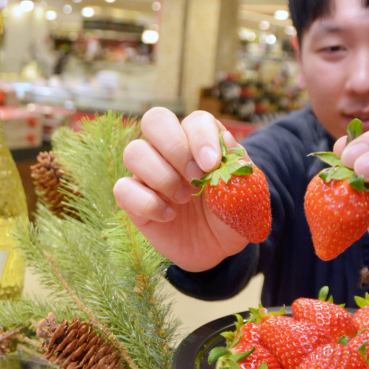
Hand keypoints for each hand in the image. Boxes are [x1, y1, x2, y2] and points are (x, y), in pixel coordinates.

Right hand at [113, 107, 248, 271]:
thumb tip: (226, 142)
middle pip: (155, 120)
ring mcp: (148, 173)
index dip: (201, 137)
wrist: (216, 248)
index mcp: (200, 141)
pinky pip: (122, 189)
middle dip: (175, 147)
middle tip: (195, 177)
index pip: (195, 121)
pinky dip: (145, 203)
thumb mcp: (246, 197)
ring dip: (161, 176)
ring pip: (133, 152)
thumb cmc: (229, 215)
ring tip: (184, 199)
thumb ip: (240, 171)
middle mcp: (170, 150)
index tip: (211, 165)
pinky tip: (169, 216)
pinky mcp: (133, 200)